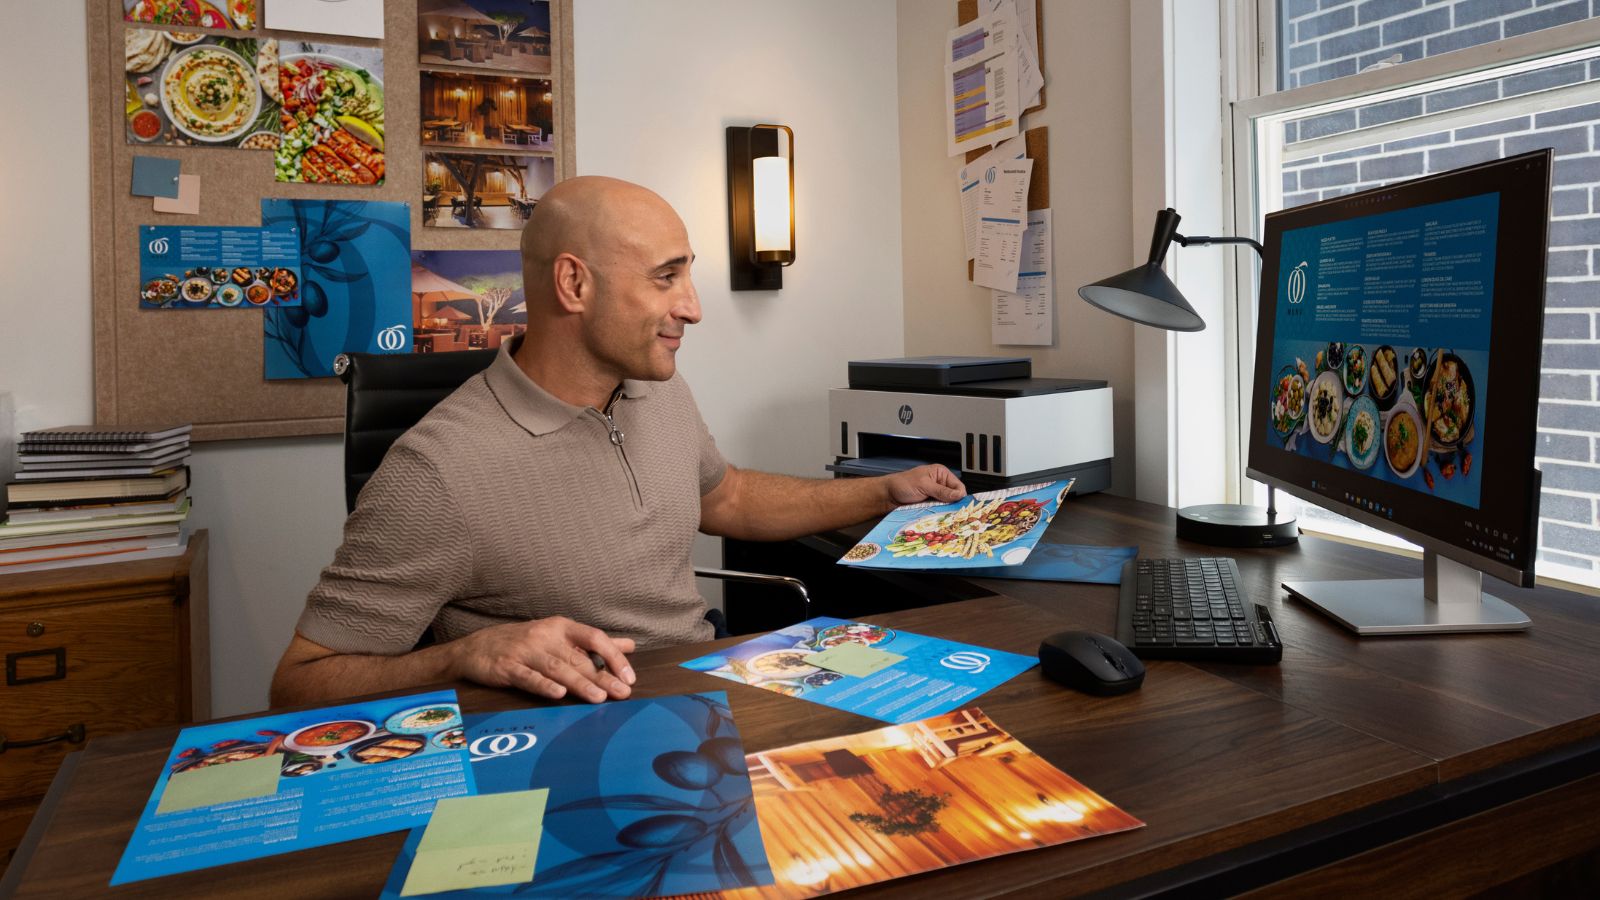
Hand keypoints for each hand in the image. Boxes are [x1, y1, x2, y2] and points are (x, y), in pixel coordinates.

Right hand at [452, 616, 636, 702]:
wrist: (475, 648)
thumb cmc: (524, 643)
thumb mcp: (558, 636)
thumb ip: (593, 643)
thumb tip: (629, 645)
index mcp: (561, 627)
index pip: (594, 637)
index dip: (613, 656)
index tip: (629, 676)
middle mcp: (545, 636)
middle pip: (579, 658)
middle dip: (603, 676)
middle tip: (623, 693)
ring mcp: (525, 651)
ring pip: (557, 668)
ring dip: (579, 683)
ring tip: (599, 697)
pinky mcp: (507, 667)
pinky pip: (528, 677)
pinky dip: (543, 685)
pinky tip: (558, 694)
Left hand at [881, 464, 965, 510]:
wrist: (887, 496)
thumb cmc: (902, 485)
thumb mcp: (923, 485)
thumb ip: (941, 490)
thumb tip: (959, 495)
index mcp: (941, 474)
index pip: (958, 486)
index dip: (960, 496)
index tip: (960, 506)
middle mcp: (940, 485)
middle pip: (955, 498)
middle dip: (953, 506)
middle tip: (953, 515)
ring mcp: (935, 497)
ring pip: (948, 507)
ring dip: (945, 512)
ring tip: (944, 518)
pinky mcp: (930, 507)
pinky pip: (939, 512)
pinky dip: (939, 516)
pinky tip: (938, 520)